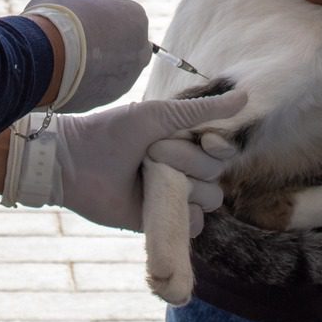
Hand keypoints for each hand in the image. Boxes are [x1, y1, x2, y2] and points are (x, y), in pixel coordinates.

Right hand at [21, 0, 150, 111]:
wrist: (44, 57)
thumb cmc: (56, 18)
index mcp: (136, 17)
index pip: (122, 17)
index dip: (97, 19)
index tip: (78, 22)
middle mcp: (140, 50)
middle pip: (122, 45)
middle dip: (103, 45)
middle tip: (74, 42)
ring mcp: (127, 78)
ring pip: (112, 70)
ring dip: (95, 66)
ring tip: (66, 61)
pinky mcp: (109, 99)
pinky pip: (100, 89)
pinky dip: (86, 84)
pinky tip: (65, 76)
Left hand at [33, 90, 247, 230]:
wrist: (75, 162)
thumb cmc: (114, 131)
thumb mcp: (159, 114)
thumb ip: (203, 110)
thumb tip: (247, 96)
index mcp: (186, 140)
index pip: (222, 148)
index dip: (217, 146)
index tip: (204, 139)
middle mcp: (185, 168)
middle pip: (216, 173)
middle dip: (187, 161)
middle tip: (151, 153)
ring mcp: (176, 195)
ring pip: (209, 199)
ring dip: (185, 188)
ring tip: (150, 178)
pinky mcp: (164, 220)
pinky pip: (196, 225)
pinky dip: (184, 216)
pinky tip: (161, 202)